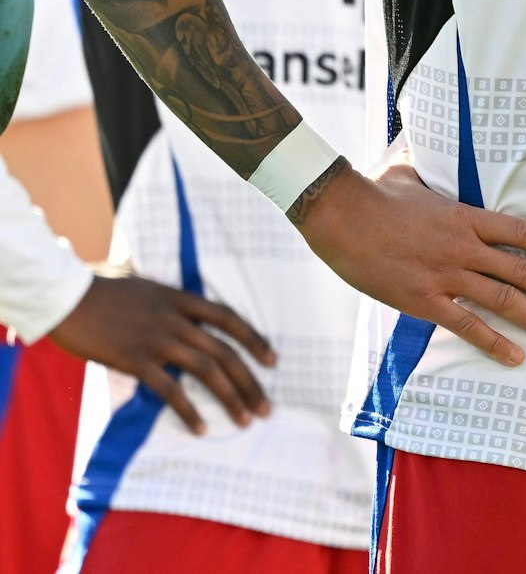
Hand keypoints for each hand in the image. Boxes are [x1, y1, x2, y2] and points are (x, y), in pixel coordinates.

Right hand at [48, 272, 276, 433]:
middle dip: (250, 381)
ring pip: (206, 370)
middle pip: (225, 352)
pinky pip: (170, 390)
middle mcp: (177, 319)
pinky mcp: (136, 360)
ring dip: (230, 397)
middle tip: (266, 407)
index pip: (229, 318)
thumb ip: (162, 297)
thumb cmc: (99, 289)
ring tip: (245, 419)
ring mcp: (158, 339)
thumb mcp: (141, 283)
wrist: (66, 297)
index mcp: (181, 298)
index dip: (254, 339)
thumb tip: (172, 303)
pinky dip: (188, 411)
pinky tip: (201, 428)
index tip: (272, 360)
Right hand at [294, 160, 525, 366]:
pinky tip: (516, 358)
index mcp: (468, 216)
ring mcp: (446, 274)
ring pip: (505, 301)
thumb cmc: (375, 193)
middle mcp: (466, 247)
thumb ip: (435, 174)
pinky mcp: (423, 299)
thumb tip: (430, 152)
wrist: (339, 215)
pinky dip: (493, 343)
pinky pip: (466, 326)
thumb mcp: (415, 174)